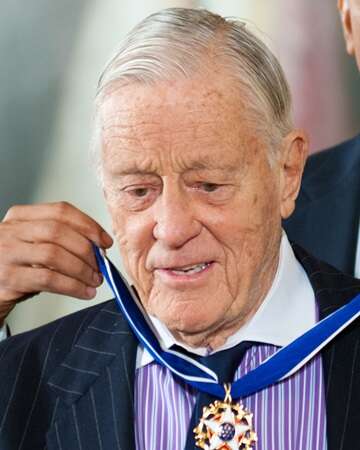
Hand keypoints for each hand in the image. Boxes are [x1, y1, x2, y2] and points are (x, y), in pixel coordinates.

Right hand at [0, 202, 112, 325]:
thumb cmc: (17, 266)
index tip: (105, 241)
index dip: (88, 225)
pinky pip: (48, 279)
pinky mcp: (9, 278)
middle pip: (58, 231)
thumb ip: (61, 240)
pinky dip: (73, 286)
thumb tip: (98, 248)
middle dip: (86, 249)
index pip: (61, 211)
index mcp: (21, 216)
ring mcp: (7, 253)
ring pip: (54, 255)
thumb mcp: (34, 244)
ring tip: (94, 280)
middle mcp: (11, 230)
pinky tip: (84, 292)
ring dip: (82, 269)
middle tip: (100, 265)